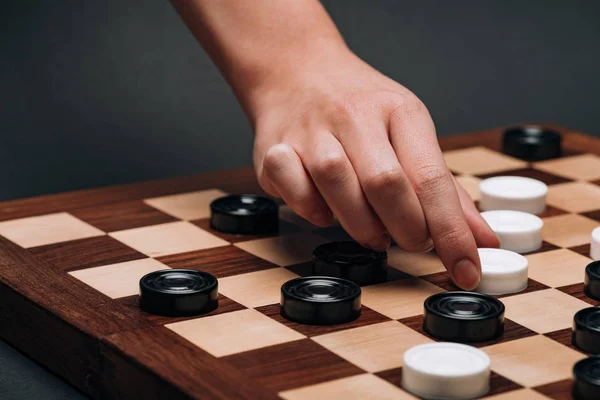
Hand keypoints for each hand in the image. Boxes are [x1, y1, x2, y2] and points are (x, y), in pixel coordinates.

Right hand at [249, 47, 498, 289]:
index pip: (431, 177)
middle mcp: (354, 116)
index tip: (467, 269)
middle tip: (412, 242)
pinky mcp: (274, 148)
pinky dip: (309, 209)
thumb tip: (480, 240)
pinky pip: (292, 187)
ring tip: (374, 234)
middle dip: (407, 228)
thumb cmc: (359, 108)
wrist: (296, 71)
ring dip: (360, 224)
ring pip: (336, 183)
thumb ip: (444, 190)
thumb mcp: (409, 133)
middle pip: (385, 183)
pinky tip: (323, 209)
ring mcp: (310, 131)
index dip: (451, 232)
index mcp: (399, 111)